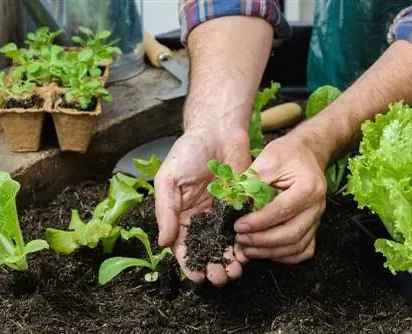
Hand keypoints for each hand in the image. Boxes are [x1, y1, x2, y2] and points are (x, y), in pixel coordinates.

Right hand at [154, 128, 250, 285]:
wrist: (218, 131)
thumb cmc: (188, 152)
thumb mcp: (169, 181)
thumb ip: (166, 212)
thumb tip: (164, 243)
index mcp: (180, 215)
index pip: (182, 247)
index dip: (188, 264)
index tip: (196, 277)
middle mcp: (201, 219)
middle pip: (205, 251)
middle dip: (211, 267)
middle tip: (219, 278)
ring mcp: (222, 215)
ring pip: (225, 245)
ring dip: (229, 261)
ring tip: (234, 272)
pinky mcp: (241, 207)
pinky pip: (243, 230)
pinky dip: (244, 244)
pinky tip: (247, 254)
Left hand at [233, 134, 326, 263]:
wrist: (307, 153)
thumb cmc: (287, 154)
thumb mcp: (268, 160)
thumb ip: (252, 182)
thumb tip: (233, 205)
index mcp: (308, 187)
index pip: (282, 211)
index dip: (259, 222)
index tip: (238, 226)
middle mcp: (317, 206)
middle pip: (292, 234)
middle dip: (262, 241)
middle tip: (240, 240)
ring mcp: (317, 219)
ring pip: (297, 246)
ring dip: (270, 252)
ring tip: (247, 249)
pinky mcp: (313, 227)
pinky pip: (303, 250)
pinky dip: (285, 256)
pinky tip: (265, 252)